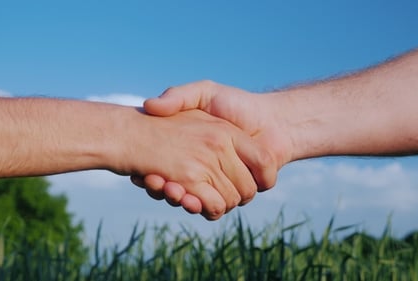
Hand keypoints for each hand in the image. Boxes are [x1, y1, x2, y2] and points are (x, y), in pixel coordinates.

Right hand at [132, 81, 290, 212]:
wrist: (276, 121)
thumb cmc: (237, 104)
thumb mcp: (203, 92)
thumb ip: (178, 96)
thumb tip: (149, 106)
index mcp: (193, 152)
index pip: (162, 171)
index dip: (152, 177)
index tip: (142, 174)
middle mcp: (204, 169)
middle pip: (174, 190)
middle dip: (163, 190)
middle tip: (149, 182)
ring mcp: (218, 182)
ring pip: (191, 201)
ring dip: (177, 199)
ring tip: (166, 187)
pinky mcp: (234, 194)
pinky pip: (212, 207)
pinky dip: (200, 205)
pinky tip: (186, 196)